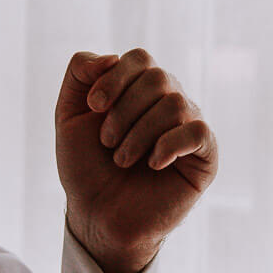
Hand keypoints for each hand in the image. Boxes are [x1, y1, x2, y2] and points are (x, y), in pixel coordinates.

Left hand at [55, 50, 217, 272]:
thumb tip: (113, 56)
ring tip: (123, 160)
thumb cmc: (86, 167)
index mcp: (141, 89)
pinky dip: (168, 145)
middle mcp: (170, 102)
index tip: (93, 108)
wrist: (97, 216)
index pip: (140, 58)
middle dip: (124, 110)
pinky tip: (153, 164)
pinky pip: (198, 131)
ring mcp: (189, 127)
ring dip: (139, 134)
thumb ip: (80, 72)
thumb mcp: (68, 114)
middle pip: (158, 77)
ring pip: (176, 103)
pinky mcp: (205, 156)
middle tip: (106, 142)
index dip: (115, 78)